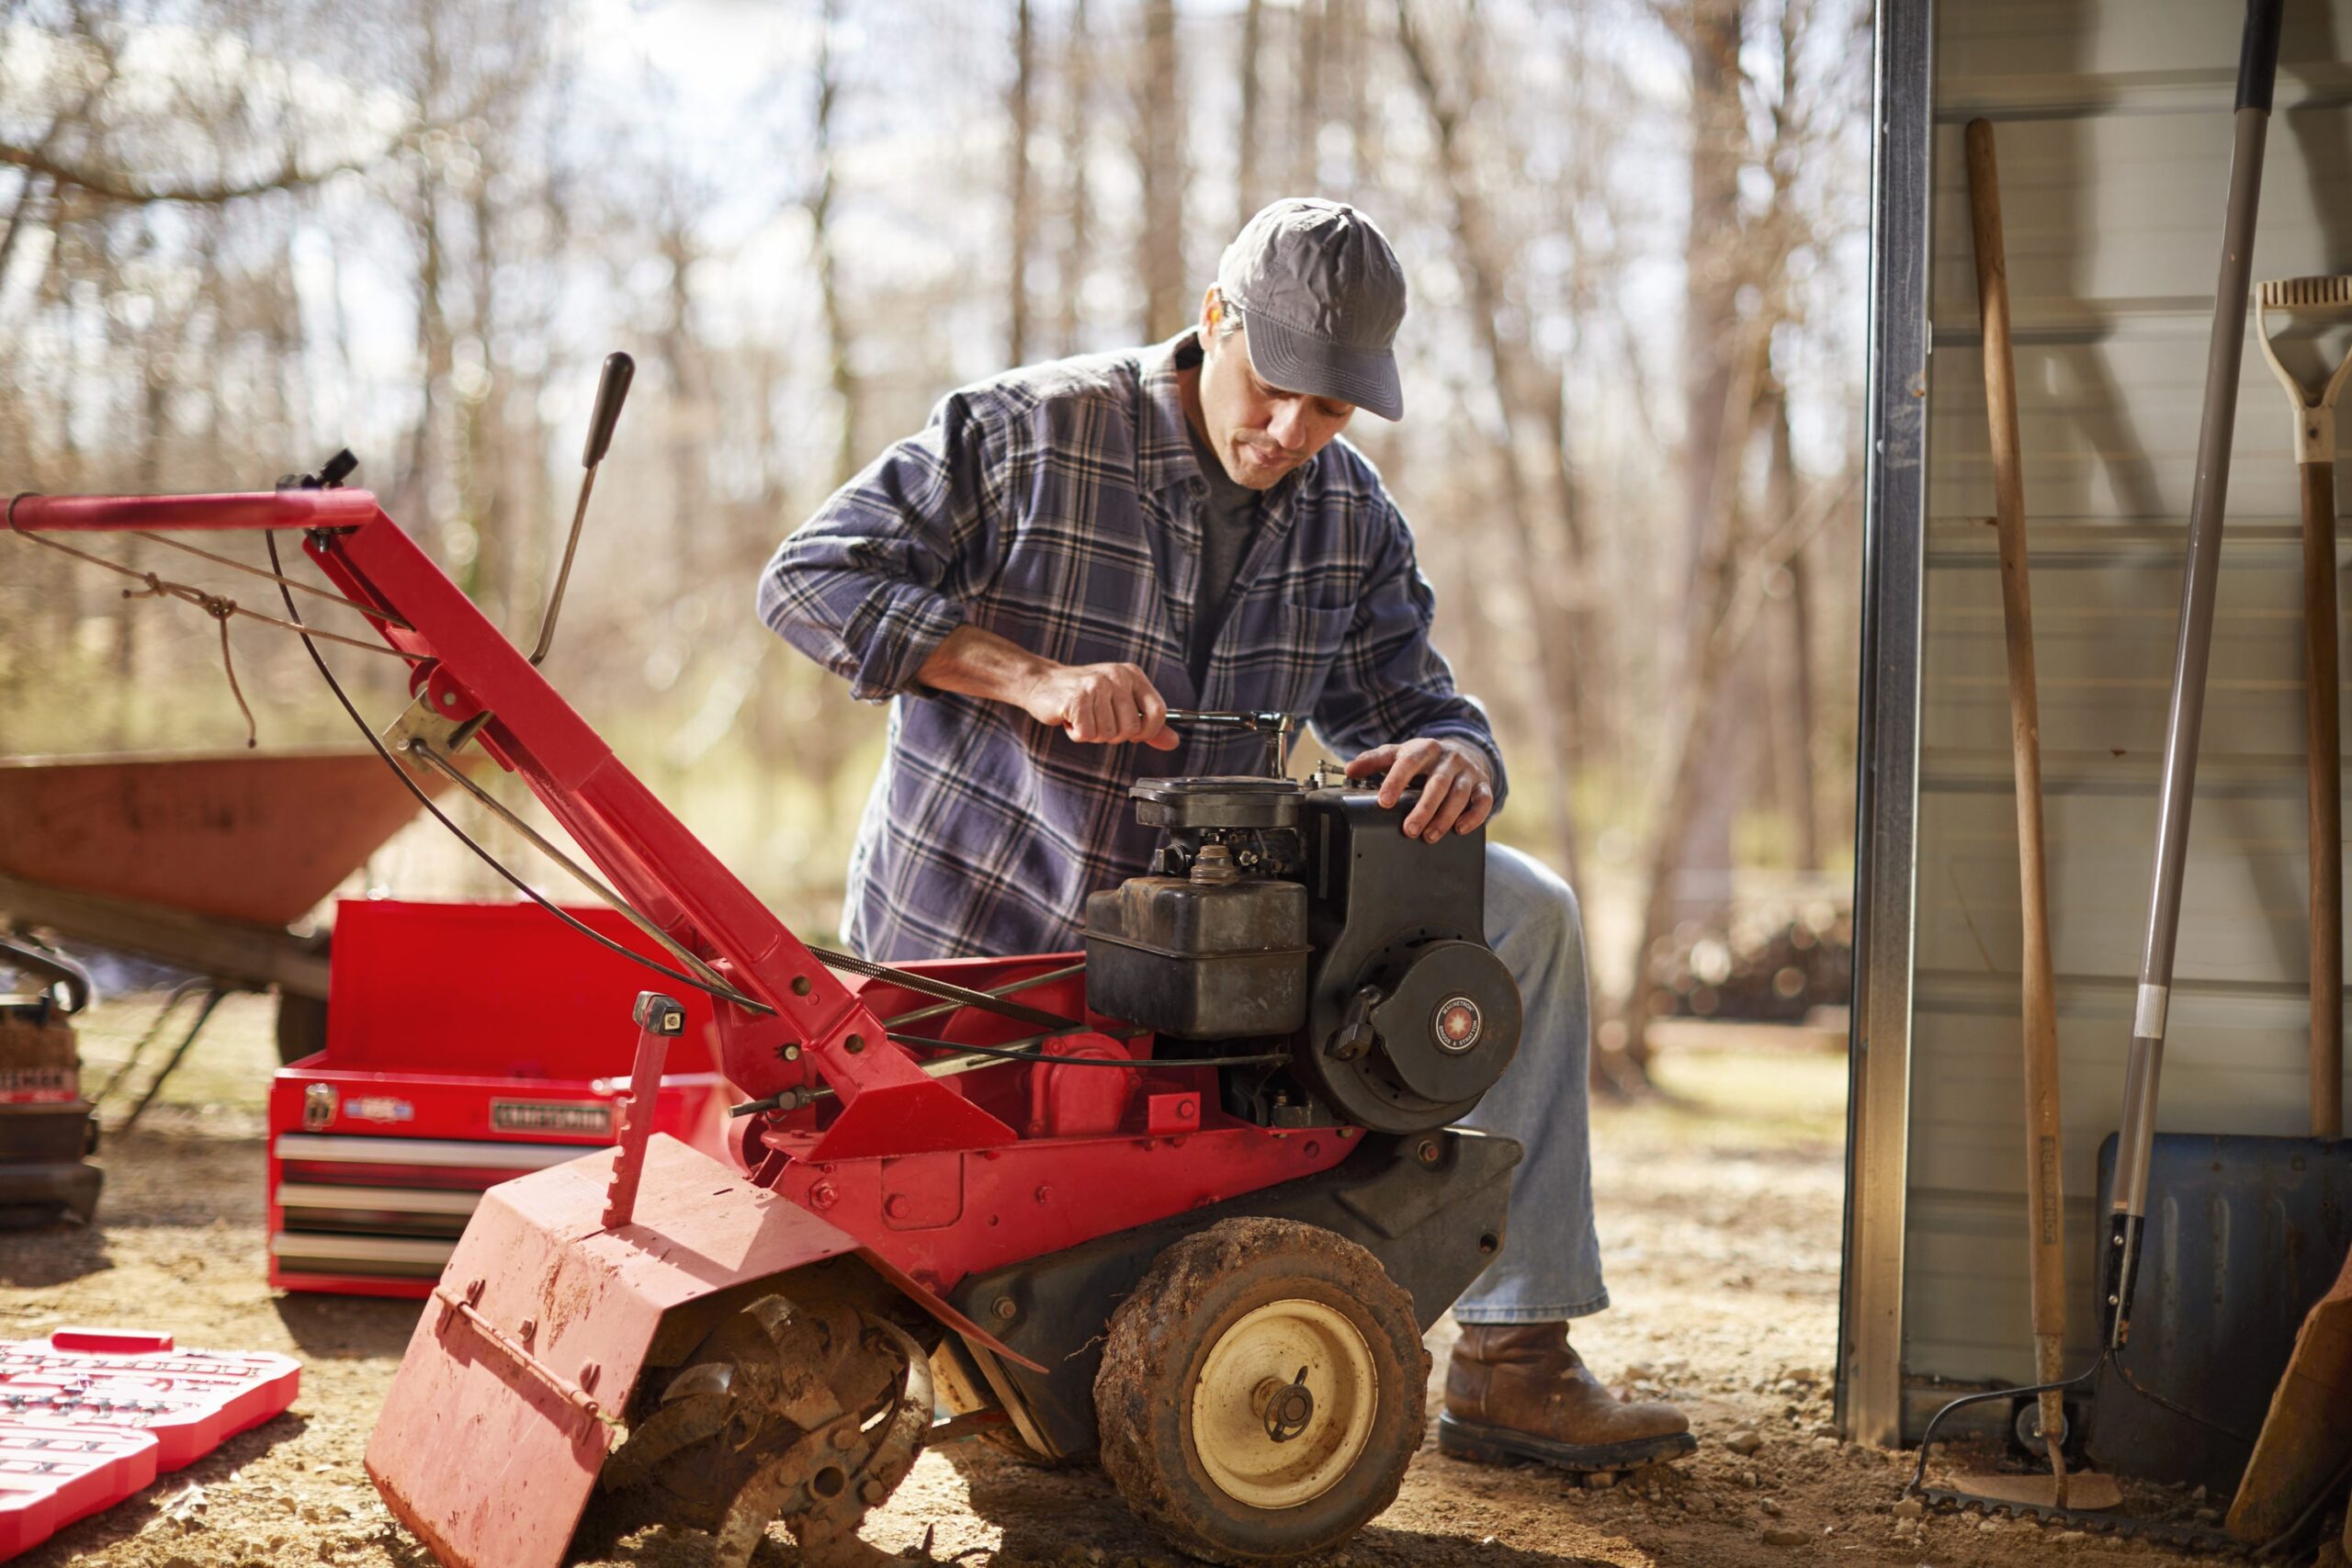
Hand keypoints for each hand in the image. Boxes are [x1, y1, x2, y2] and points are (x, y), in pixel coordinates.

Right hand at [1023, 661, 1178, 748]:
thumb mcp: (1120, 703)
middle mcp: (1117, 676)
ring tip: (1083, 717)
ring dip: (1092, 733)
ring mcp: (1096, 686)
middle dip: (1113, 734)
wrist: (1042, 682)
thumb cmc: (1084, 696)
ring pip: (1108, 734)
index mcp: (1132, 675)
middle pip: (1131, 729)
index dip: (1147, 732)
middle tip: (1097, 720)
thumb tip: (1173, 742)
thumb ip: (1148, 724)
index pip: (1158, 712)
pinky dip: (1077, 734)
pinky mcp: (1076, 699)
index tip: (1132, 733)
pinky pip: (1087, 734)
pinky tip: (1071, 719)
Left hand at [1344, 737, 1494, 841]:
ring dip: (1445, 817)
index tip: (1384, 802)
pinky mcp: (1483, 784)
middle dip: (1423, 808)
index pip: (1408, 764)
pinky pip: (1483, 800)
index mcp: (1424, 749)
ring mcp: (1467, 771)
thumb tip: (1349, 770)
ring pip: (1459, 794)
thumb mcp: (1398, 754)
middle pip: (1437, 783)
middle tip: (1409, 830)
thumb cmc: (1424, 758)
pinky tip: (1461, 829)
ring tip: (1430, 837)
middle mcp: (1448, 758)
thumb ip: (1373, 761)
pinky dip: (1475, 816)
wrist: (1463, 751)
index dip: (1395, 782)